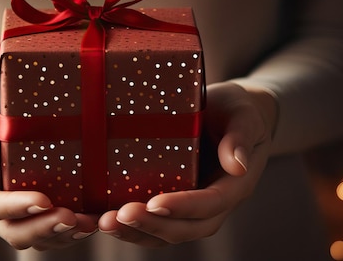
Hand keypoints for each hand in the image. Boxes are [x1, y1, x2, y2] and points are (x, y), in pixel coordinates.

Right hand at [0, 83, 98, 249]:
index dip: (16, 207)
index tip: (44, 200)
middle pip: (13, 230)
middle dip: (44, 228)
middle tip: (73, 218)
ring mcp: (12, 203)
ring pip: (34, 233)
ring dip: (61, 234)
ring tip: (90, 223)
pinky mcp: (30, 197)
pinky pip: (48, 222)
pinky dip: (69, 227)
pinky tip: (93, 218)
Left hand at [97, 81, 277, 246]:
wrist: (227, 112)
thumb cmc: (236, 110)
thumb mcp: (243, 115)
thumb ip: (240, 136)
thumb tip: (237, 164)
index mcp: (233, 186)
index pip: (210, 203)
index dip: (183, 207)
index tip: (154, 203)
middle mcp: (212, 205)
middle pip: (184, 228)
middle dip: (150, 225)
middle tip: (118, 216)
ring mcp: (190, 207)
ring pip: (164, 233)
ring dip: (133, 232)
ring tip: (103, 222)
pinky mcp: (171, 202)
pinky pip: (150, 222)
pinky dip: (126, 226)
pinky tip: (99, 218)